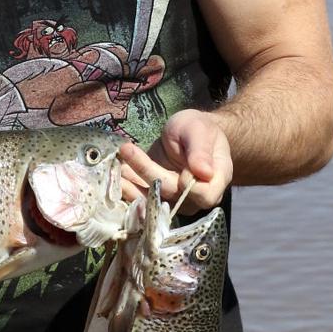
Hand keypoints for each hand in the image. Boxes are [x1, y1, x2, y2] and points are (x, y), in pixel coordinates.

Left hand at [118, 109, 233, 212]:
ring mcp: (175, 200)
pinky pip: (141, 198)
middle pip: (171, 194)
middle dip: (147, 172)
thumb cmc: (199, 129)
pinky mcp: (156, 197)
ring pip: (153, 201)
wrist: (188, 135)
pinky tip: (117, 173)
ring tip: (117, 165)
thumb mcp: (199, 130)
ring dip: (132, 185)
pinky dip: (127, 187)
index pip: (203, 195)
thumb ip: (201, 150)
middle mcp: (196, 197)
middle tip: (127, 149)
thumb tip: (204, 172)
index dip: (185, 185)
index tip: (169, 164)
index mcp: (215, 181)